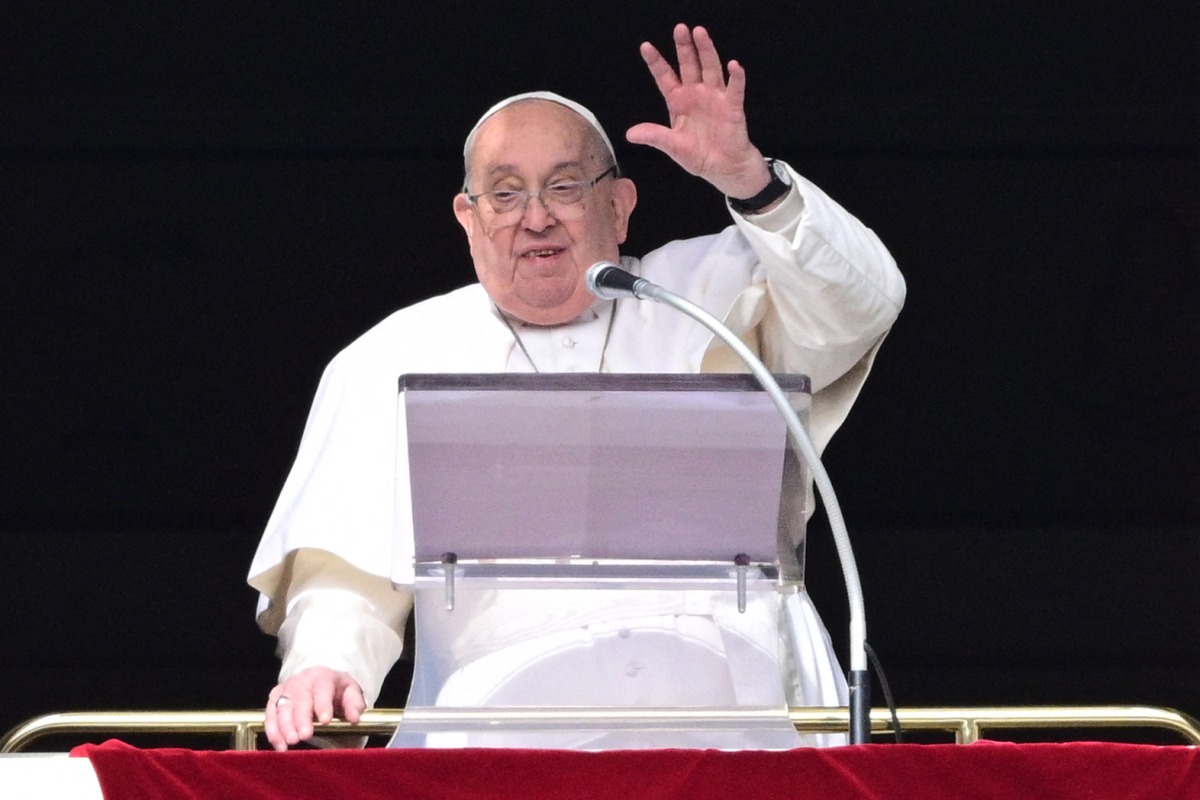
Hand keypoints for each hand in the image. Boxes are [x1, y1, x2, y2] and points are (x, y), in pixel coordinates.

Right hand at [264, 666, 365, 750]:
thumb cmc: (336, 690)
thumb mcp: (351, 691)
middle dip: (301, 718)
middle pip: (299, 699)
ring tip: (291, 742)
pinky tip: (280, 746)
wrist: (319, 681)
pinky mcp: (274, 699)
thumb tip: (354, 718)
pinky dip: (273, 731)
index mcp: (322, 676)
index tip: (325, 721)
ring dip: (284, 726)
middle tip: (304, 735)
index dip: (323, 704)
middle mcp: (301, 680)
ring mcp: (285, 689)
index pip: (322, 688)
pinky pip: (270, 715)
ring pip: (281, 707)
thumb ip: (354, 703)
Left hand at [626, 24, 771, 198]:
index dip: (656, 62)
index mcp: (678, 101)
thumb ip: (654, 136)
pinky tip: (734, 65)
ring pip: (711, 69)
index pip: (665, 77)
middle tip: (680, 28)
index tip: (645, 46)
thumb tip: (630, 134)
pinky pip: (734, 89)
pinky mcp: (732, 107)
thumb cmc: (699, 155)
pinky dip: (736, 77)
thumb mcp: (672, 146)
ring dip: (706, 51)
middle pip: (689, 65)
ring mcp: (715, 98)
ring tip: (701, 34)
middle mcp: (696, 94)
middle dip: (684, 47)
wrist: (723, 168)